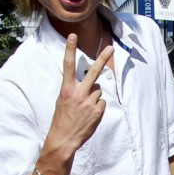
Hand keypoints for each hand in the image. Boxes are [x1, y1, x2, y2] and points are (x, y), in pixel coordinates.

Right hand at [49, 34, 113, 153]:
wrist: (64, 139)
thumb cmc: (62, 119)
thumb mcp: (62, 100)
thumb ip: (75, 89)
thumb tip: (94, 84)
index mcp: (66, 89)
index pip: (68, 65)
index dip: (70, 49)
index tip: (73, 36)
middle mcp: (78, 93)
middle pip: (93, 72)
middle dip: (103, 59)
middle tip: (111, 48)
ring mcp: (89, 102)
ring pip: (99, 91)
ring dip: (94, 97)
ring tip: (84, 108)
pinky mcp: (98, 111)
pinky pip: (102, 103)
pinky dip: (97, 107)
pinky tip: (89, 115)